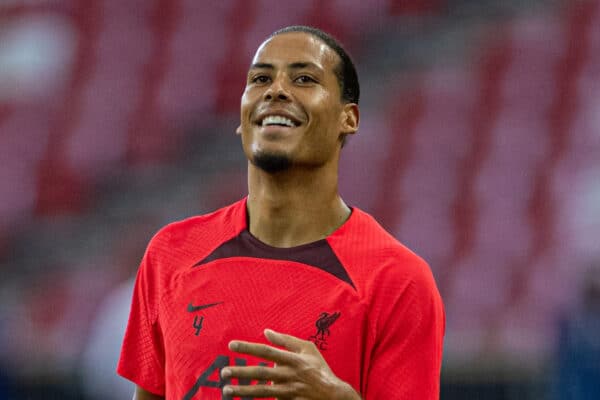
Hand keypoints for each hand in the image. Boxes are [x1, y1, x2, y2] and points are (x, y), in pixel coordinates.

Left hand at [221, 329, 360, 399]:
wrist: (334, 395)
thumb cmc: (320, 369)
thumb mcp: (308, 349)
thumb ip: (286, 340)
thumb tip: (266, 332)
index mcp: (294, 359)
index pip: (266, 351)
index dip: (248, 348)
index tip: (231, 345)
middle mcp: (290, 375)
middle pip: (261, 373)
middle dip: (241, 372)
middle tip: (224, 372)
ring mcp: (289, 392)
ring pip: (262, 391)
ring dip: (243, 391)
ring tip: (227, 390)